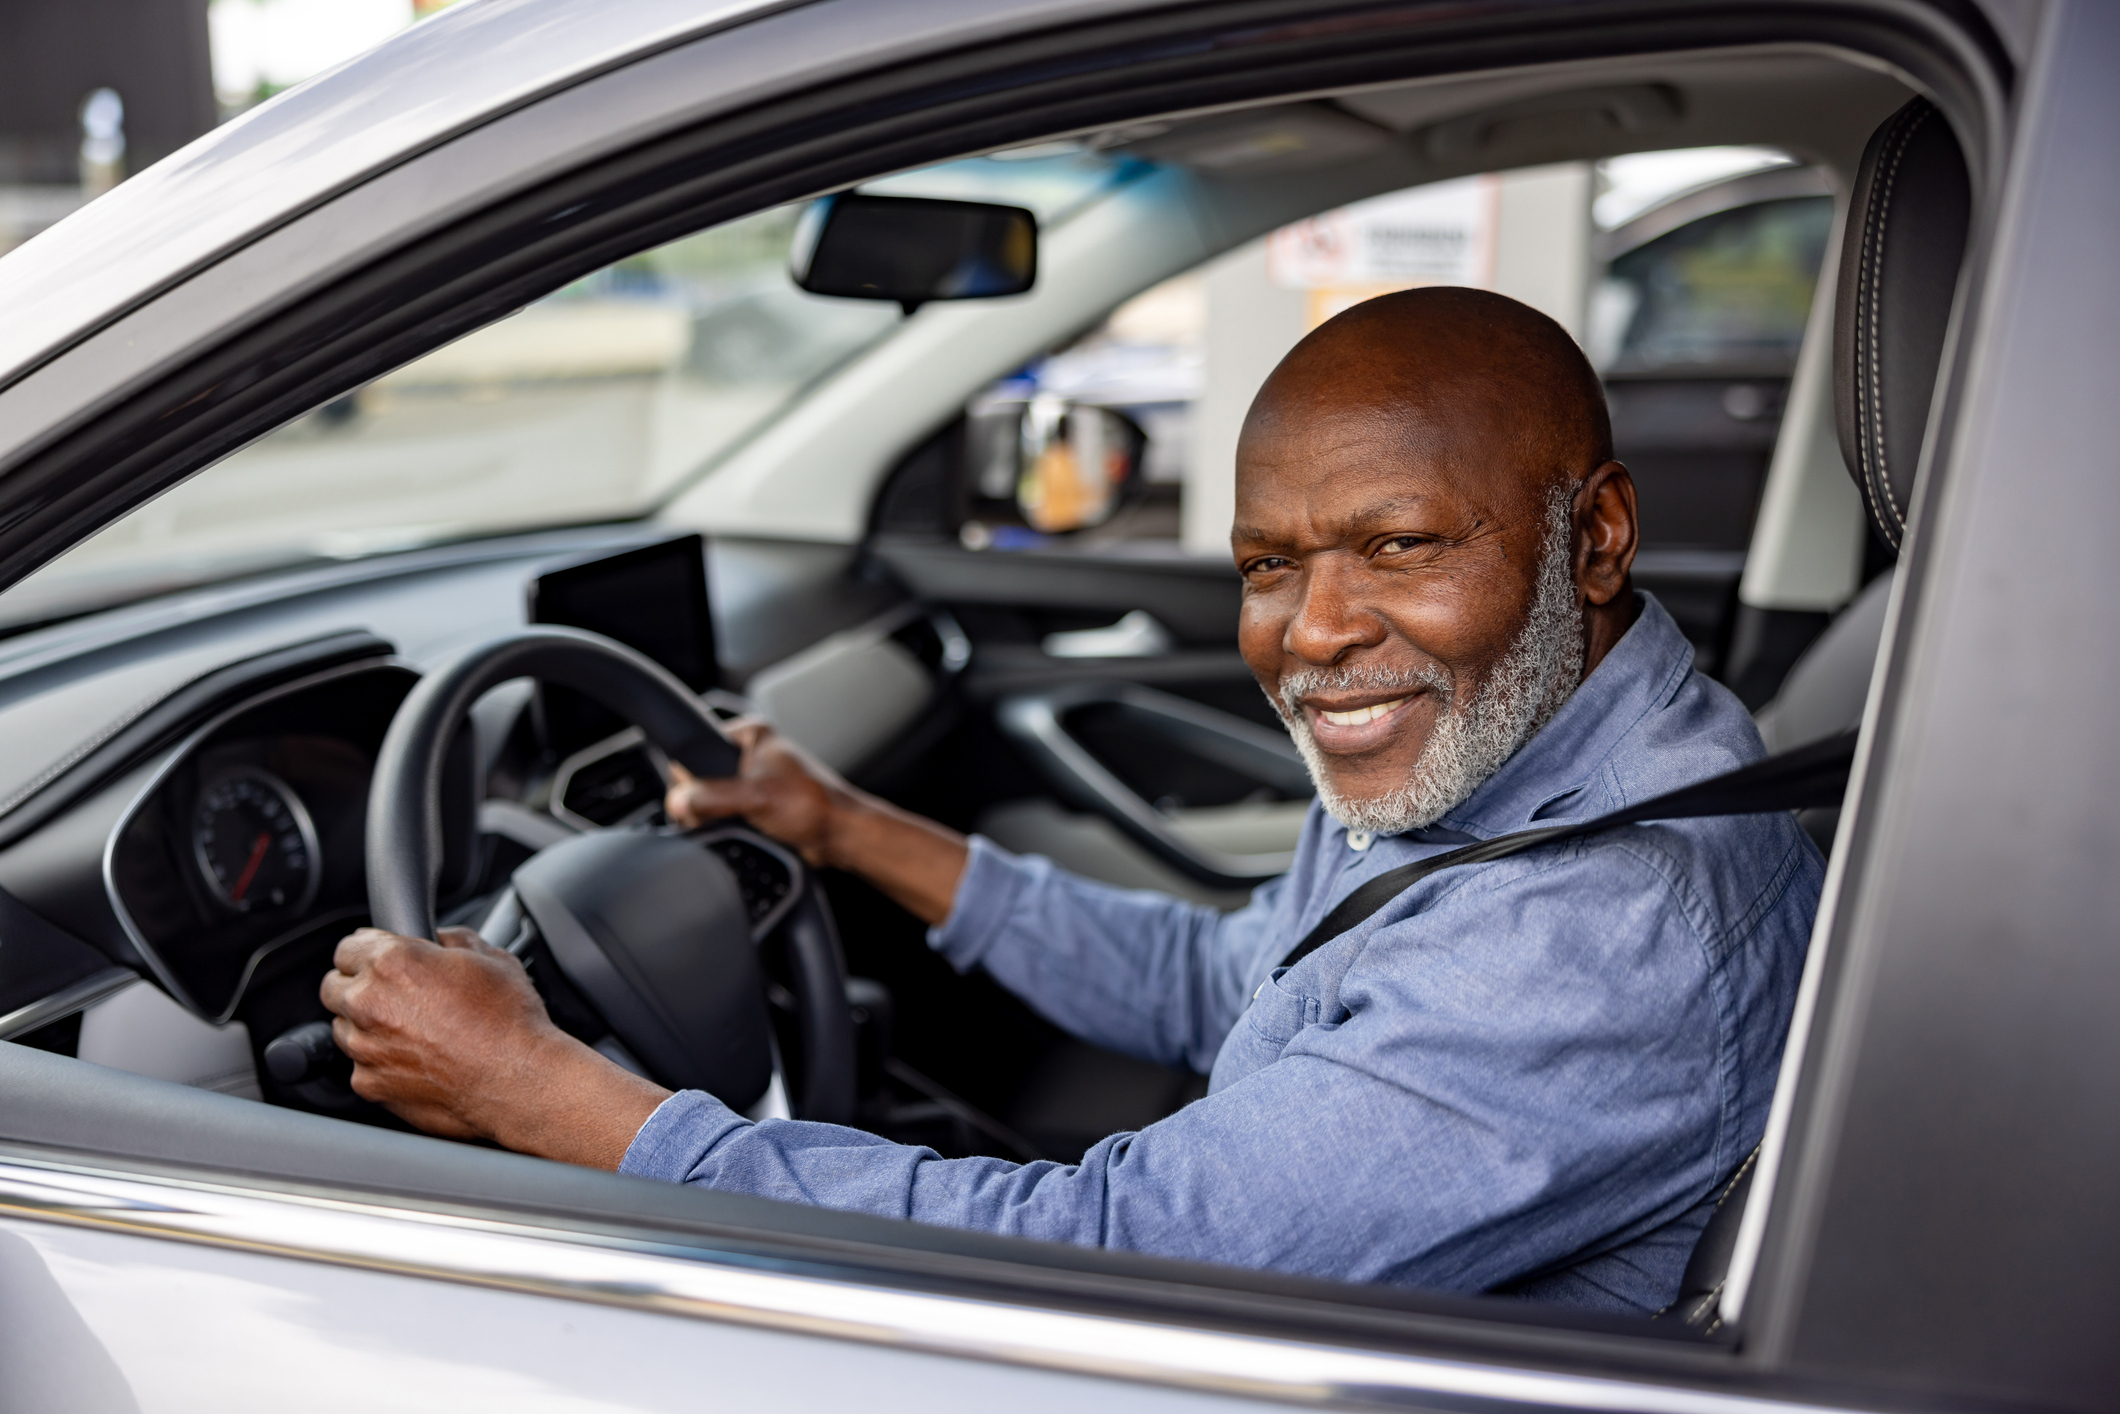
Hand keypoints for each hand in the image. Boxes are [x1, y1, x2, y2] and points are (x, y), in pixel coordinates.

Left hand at [320, 926, 669, 1167]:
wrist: (521, 1080)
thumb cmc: (511, 1021)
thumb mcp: (493, 958)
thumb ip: (453, 940)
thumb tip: (440, 939)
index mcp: (393, 961)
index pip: (346, 947)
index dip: (367, 951)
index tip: (378, 959)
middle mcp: (369, 1002)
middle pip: (333, 986)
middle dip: (358, 986)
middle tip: (394, 995)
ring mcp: (365, 1048)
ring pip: (343, 1028)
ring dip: (366, 1026)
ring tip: (410, 1031)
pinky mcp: (370, 1085)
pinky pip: (360, 1066)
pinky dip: (380, 1062)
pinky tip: (415, 1061)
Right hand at [665, 718, 847, 864]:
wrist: (840, 835)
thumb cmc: (813, 805)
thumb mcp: (755, 796)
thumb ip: (711, 797)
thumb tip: (678, 801)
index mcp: (751, 735)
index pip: (696, 749)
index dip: (688, 778)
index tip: (690, 800)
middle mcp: (751, 753)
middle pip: (701, 777)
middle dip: (703, 801)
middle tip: (719, 816)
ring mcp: (754, 779)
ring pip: (712, 799)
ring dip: (716, 815)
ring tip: (738, 823)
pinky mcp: (757, 803)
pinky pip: (726, 813)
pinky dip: (727, 824)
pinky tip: (741, 831)